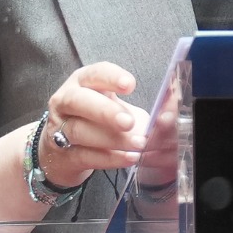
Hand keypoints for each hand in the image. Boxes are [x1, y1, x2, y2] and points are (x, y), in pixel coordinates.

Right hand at [39, 61, 145, 187]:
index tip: (130, 85)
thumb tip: (172, 112)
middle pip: (78, 101)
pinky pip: (85, 155)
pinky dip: (110, 158)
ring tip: (138, 144)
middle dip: (105, 111)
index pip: (94, 74)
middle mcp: (66, 102)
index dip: (111, 78)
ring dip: (112, 139)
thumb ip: (144, 108)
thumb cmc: (96, 122)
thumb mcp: (117, 107)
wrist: (62, 153)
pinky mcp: (63, 154)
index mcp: (82, 82)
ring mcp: (59, 129)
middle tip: (129, 122)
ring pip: (80, 131)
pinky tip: (129, 158)